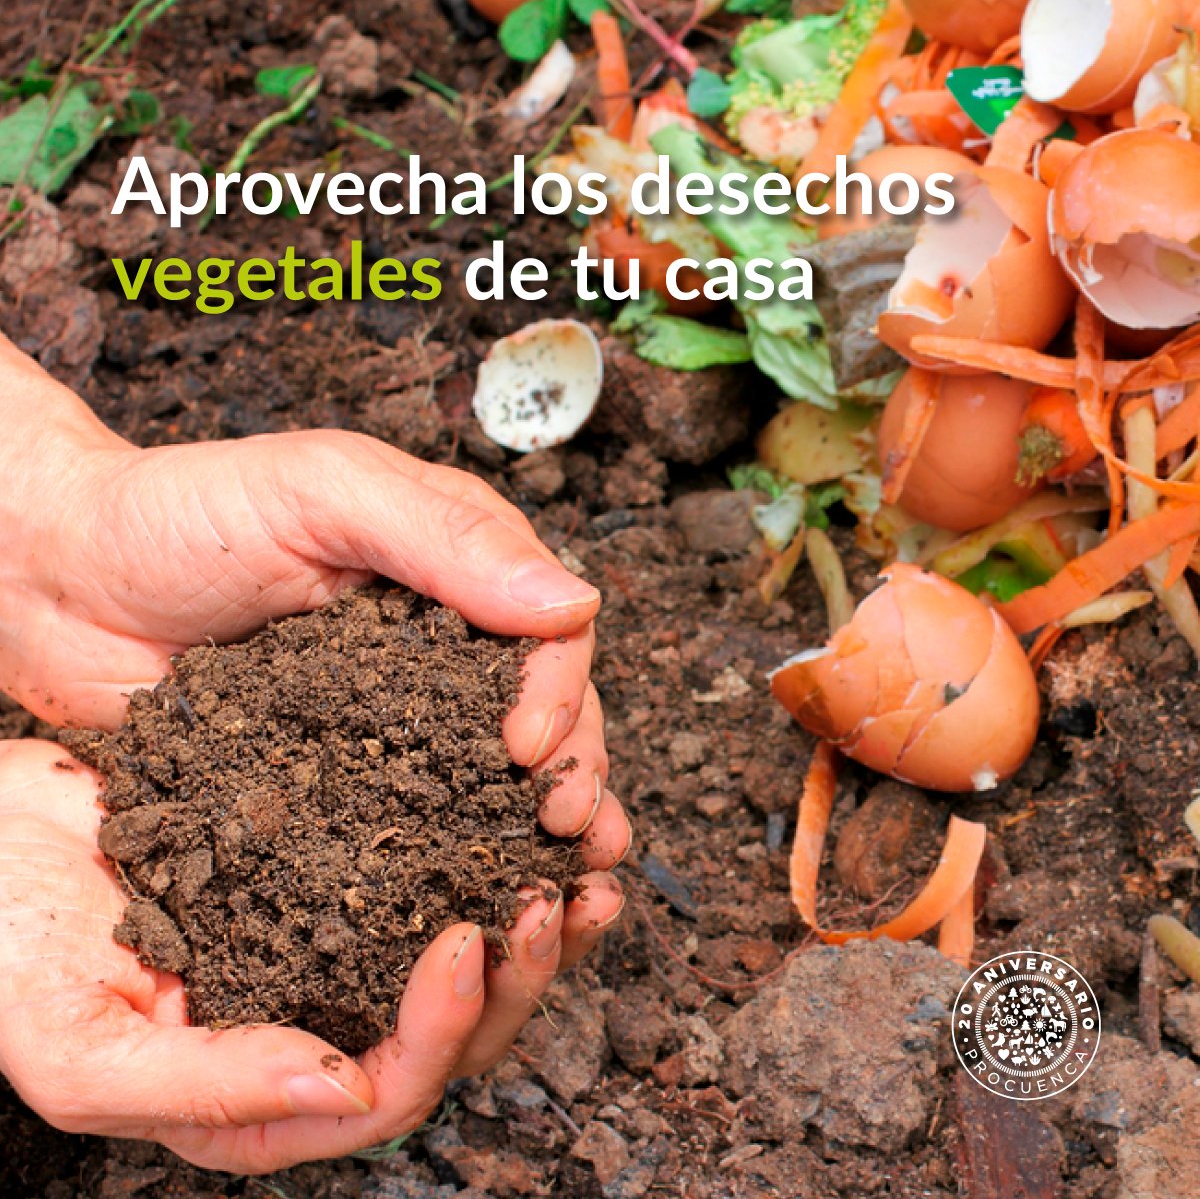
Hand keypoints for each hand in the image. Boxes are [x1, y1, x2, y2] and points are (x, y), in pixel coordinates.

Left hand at [0, 344, 627, 875]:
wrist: (59, 583)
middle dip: (572, 772)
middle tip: (567, 830)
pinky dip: (455, 864)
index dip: (560, 695)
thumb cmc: (183, 513)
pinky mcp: (342, 780)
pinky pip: (412, 824)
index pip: (549, 634)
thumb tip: (576, 603)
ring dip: (538, 832)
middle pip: (543, 714)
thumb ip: (447, 538)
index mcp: (456, 568)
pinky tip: (481, 904)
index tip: (530, 750)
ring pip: (493, 778)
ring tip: (569, 886)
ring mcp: (393, 720)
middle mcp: (439, 649)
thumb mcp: (322, 492)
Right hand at [0, 741, 623, 1172]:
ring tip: (577, 859)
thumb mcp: (80, 1049)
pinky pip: (427, 867)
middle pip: (449, 1033)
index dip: (441, 1029)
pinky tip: (517, 807)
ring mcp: (327, 944)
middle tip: (556, 896)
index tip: (460, 940)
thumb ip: (207, 1087)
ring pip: (458, 955)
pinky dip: (480, 844)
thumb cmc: (6, 955)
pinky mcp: (332, 867)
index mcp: (262, 1096)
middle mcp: (311, 1024)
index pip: (387, 1092)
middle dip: (516, 974)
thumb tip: (342, 1092)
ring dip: (526, 916)